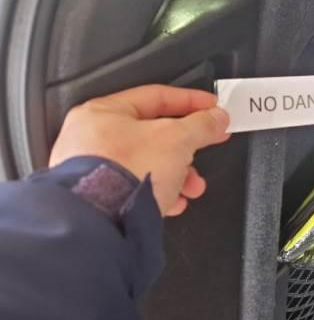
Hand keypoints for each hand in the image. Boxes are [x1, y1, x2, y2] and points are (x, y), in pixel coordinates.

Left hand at [50, 85, 229, 215]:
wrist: (103, 222)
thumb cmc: (125, 174)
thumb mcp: (178, 138)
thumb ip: (202, 124)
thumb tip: (216, 118)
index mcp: (104, 112)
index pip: (157, 97)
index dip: (191, 101)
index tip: (212, 108)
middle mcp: (92, 138)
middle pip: (154, 133)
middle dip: (188, 145)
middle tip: (209, 142)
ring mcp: (93, 170)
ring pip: (148, 163)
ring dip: (179, 173)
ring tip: (193, 185)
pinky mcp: (100, 198)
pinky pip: (137, 187)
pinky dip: (161, 192)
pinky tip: (174, 201)